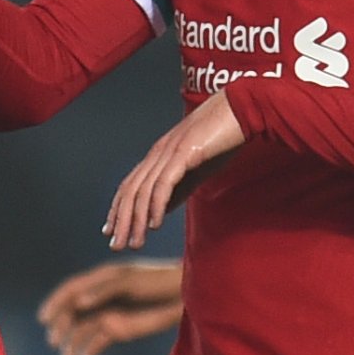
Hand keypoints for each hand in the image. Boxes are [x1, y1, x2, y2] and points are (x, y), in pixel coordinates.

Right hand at [38, 259, 183, 354]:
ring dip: (72, 341)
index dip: (55, 303)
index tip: (43, 318)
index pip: (71, 290)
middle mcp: (101, 296)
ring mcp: (110, 313)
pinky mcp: (120, 330)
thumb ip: (103, 291)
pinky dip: (89, 350)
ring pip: (83, 328)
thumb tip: (79, 303)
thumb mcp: (130, 282)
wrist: (184, 297)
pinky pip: (98, 341)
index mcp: (101, 279)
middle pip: (73, 311)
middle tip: (52, 340)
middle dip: (61, 326)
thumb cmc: (158, 282)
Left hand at [103, 91, 244, 249]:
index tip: (110, 230)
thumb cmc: (223, 138)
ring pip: (144, 190)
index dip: (118, 208)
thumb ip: (178, 188)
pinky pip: (165, 182)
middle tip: (117, 244)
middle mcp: (159, 153)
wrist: (243, 109)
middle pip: (131, 190)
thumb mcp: (196, 168)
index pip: (130, 185)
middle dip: (122, 220)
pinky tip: (154, 224)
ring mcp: (170, 152)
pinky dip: (156, 204)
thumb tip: (159, 211)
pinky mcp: (185, 152)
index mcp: (159, 155)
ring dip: (136, 219)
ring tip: (135, 241)